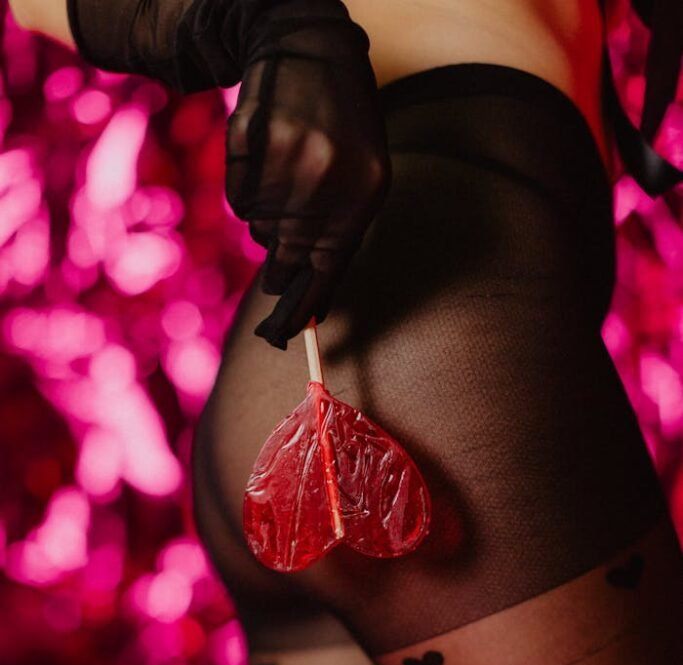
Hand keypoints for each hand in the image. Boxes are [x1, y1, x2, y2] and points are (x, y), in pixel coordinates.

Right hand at [224, 21, 391, 349]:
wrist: (308, 46)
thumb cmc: (341, 121)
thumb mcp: (360, 176)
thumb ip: (337, 232)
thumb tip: (309, 293)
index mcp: (363, 199)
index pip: (327, 272)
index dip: (302, 308)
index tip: (283, 335)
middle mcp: (326, 188)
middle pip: (286, 258)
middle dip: (280, 264)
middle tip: (279, 256)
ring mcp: (286, 169)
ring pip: (260, 231)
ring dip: (268, 214)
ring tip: (287, 169)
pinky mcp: (252, 153)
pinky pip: (239, 204)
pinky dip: (248, 191)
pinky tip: (268, 156)